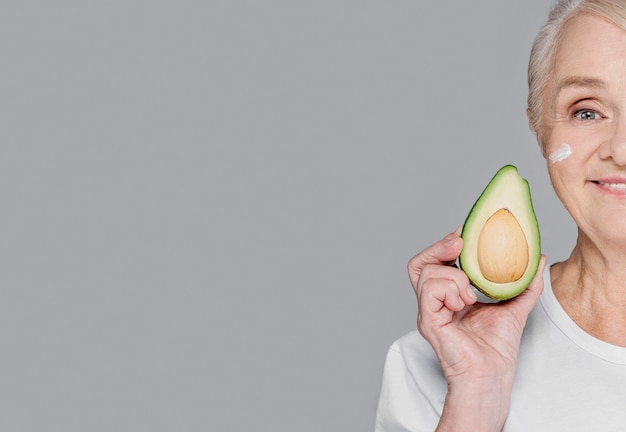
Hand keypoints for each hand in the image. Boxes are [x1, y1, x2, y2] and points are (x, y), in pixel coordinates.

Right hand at [408, 229, 545, 430]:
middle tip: (459, 243)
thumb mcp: (514, 305)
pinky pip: (429, 291)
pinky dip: (449, 289)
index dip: (447, 245)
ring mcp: (428, 311)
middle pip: (420, 264)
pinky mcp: (428, 321)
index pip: (436, 263)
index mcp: (448, 296)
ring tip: (471, 293)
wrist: (491, 375)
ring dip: (453, 275)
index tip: (466, 233)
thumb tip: (538, 258)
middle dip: (438, 247)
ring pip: (426, 273)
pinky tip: (464, 302)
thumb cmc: (497, 349)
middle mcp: (433, 302)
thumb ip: (524, 282)